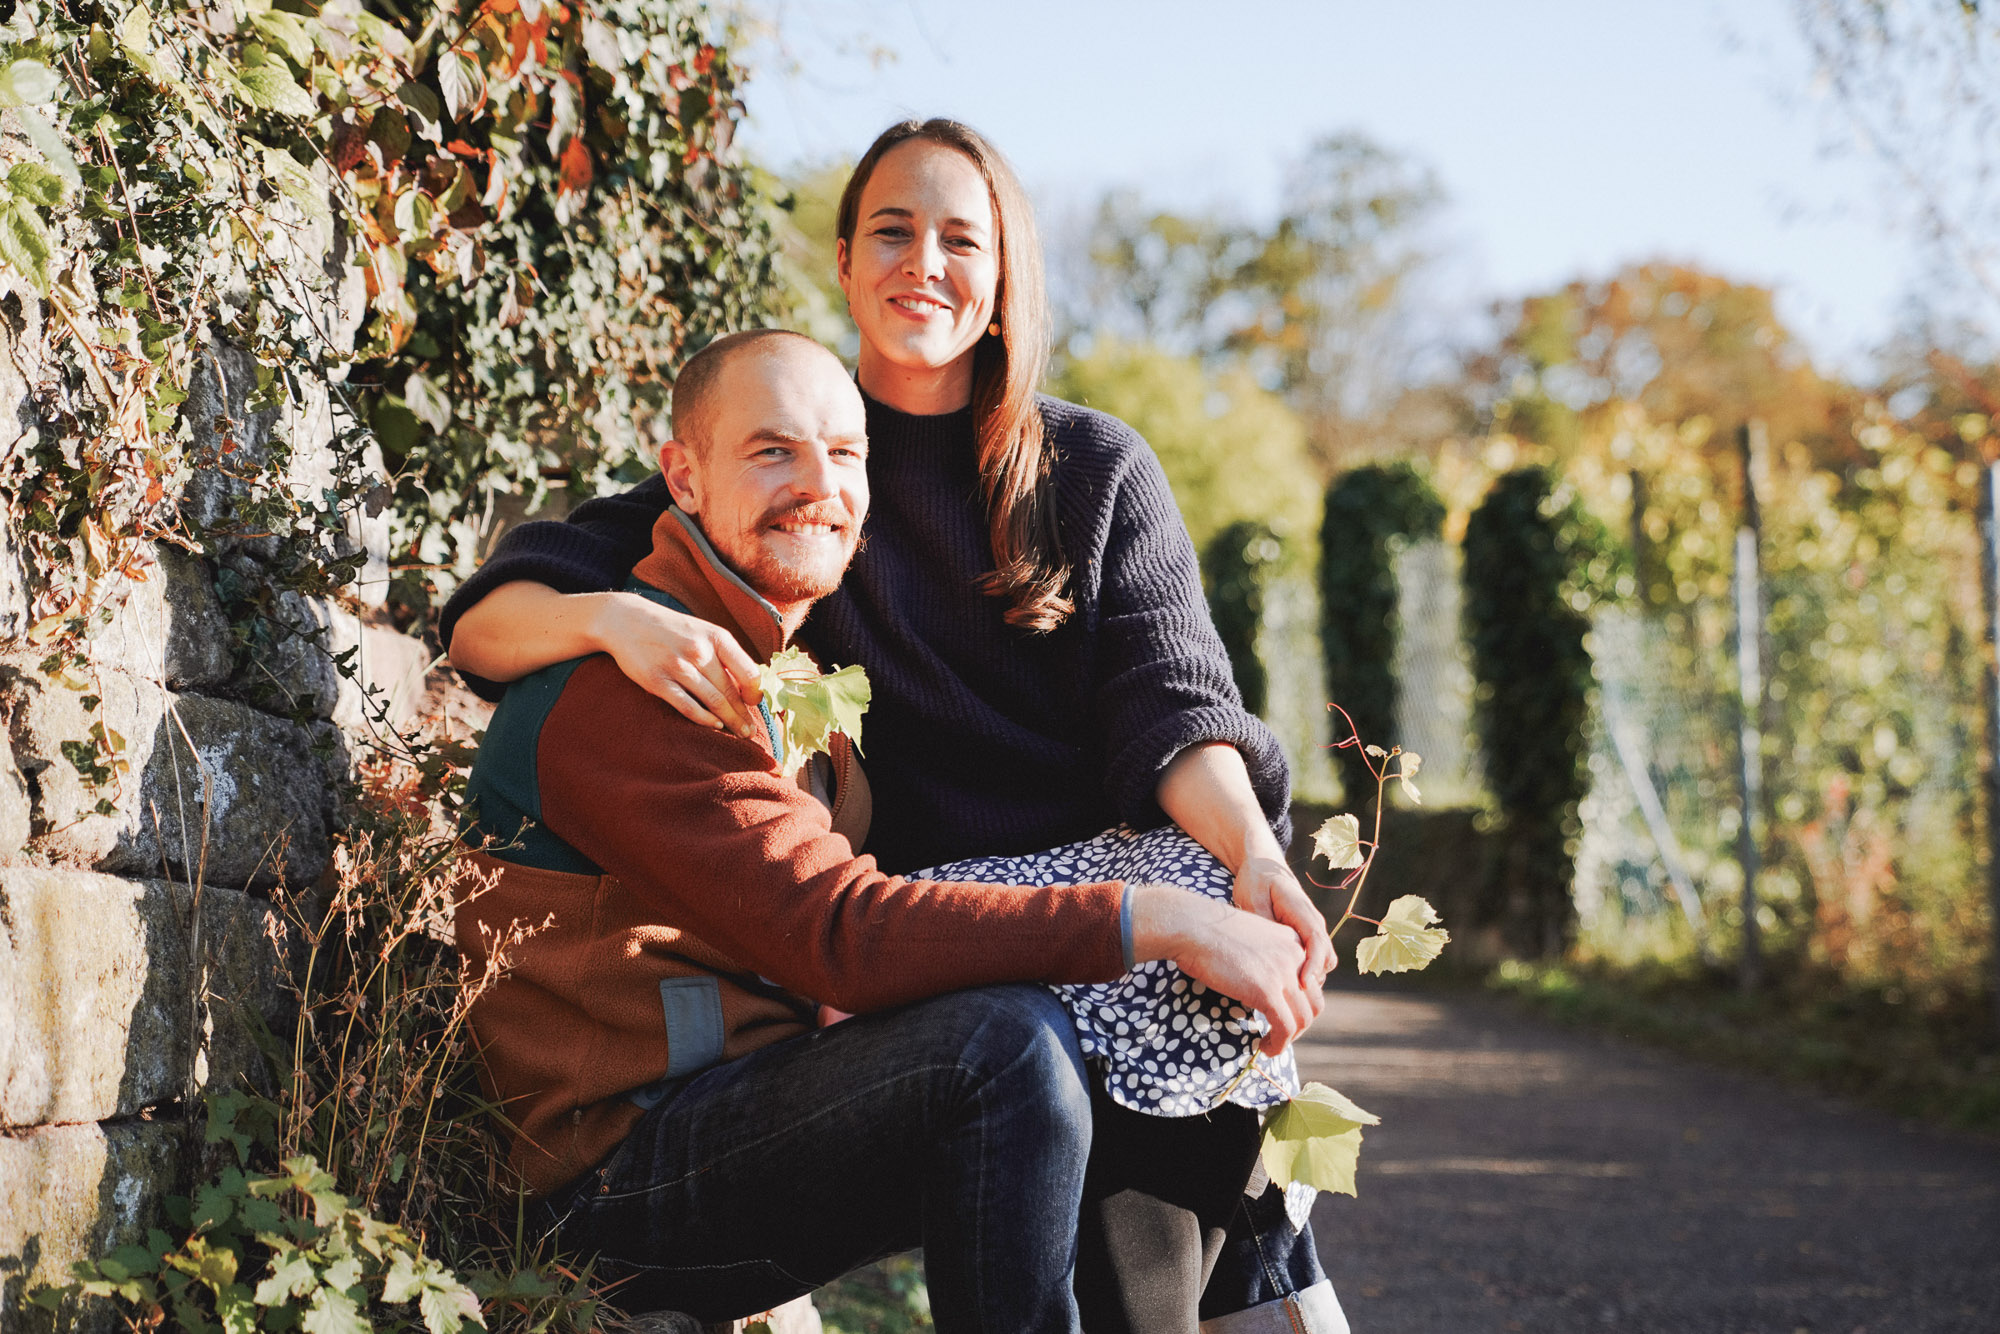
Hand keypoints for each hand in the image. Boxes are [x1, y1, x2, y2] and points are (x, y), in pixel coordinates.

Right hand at [594, 593, 764, 737]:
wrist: (626, 619)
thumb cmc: (671, 629)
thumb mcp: (702, 631)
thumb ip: (723, 654)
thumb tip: (746, 685)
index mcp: (717, 637)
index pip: (748, 672)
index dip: (755, 693)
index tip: (754, 704)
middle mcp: (700, 651)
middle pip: (731, 692)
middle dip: (743, 715)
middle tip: (751, 732)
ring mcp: (678, 667)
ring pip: (713, 701)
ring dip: (730, 721)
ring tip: (740, 733)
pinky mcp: (658, 682)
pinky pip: (687, 706)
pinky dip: (704, 719)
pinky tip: (714, 725)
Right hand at [1130, 884, 1314, 1056]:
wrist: (1192, 925)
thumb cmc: (1208, 931)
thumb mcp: (1250, 939)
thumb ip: (1264, 957)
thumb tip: (1261, 982)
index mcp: (1293, 942)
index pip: (1312, 983)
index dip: (1299, 1005)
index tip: (1281, 1014)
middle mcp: (1297, 956)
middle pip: (1314, 1003)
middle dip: (1299, 1024)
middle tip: (1277, 1033)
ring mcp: (1283, 973)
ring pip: (1303, 1019)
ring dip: (1289, 1038)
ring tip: (1270, 1044)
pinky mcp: (1267, 991)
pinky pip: (1285, 1028)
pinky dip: (1278, 1044)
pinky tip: (1264, 1048)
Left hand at [1233, 856, 1333, 999]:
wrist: (1262, 864)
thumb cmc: (1256, 879)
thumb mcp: (1253, 898)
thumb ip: (1264, 924)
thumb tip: (1269, 952)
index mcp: (1302, 911)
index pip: (1317, 942)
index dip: (1312, 966)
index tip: (1302, 985)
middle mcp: (1313, 922)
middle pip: (1326, 959)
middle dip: (1313, 980)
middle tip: (1290, 998)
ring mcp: (1311, 930)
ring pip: (1321, 963)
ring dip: (1309, 980)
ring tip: (1285, 996)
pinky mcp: (1303, 937)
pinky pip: (1311, 960)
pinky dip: (1303, 974)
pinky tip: (1282, 985)